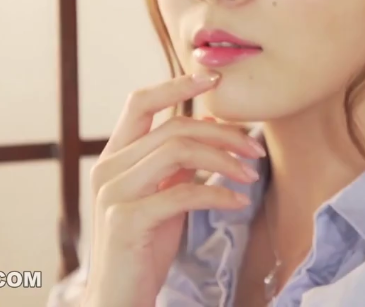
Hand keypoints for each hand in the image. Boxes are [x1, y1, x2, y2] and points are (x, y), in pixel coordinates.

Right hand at [82, 71, 265, 306]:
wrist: (120, 296)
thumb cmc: (145, 245)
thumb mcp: (164, 194)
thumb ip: (179, 162)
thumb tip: (214, 126)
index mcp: (115, 157)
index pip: (140, 102)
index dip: (176, 86)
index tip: (213, 78)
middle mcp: (108, 168)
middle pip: (173, 127)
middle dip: (223, 133)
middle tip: (256, 149)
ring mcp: (113, 193)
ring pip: (177, 151)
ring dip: (224, 159)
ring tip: (252, 175)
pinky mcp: (126, 220)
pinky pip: (182, 192)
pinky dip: (217, 192)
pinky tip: (238, 201)